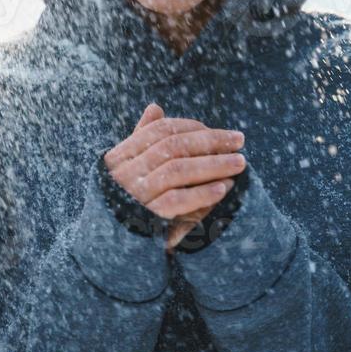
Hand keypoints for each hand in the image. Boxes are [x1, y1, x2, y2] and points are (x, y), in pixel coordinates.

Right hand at [103, 103, 245, 251]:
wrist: (110, 243)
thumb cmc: (125, 198)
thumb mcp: (128, 167)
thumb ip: (142, 138)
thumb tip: (156, 108)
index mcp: (121, 155)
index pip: (161, 130)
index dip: (193, 127)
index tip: (221, 131)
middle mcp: (125, 172)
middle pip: (174, 147)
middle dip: (211, 141)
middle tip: (239, 141)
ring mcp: (135, 195)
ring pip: (178, 170)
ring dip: (213, 165)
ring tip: (239, 163)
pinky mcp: (146, 218)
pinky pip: (177, 201)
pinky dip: (202, 193)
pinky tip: (223, 188)